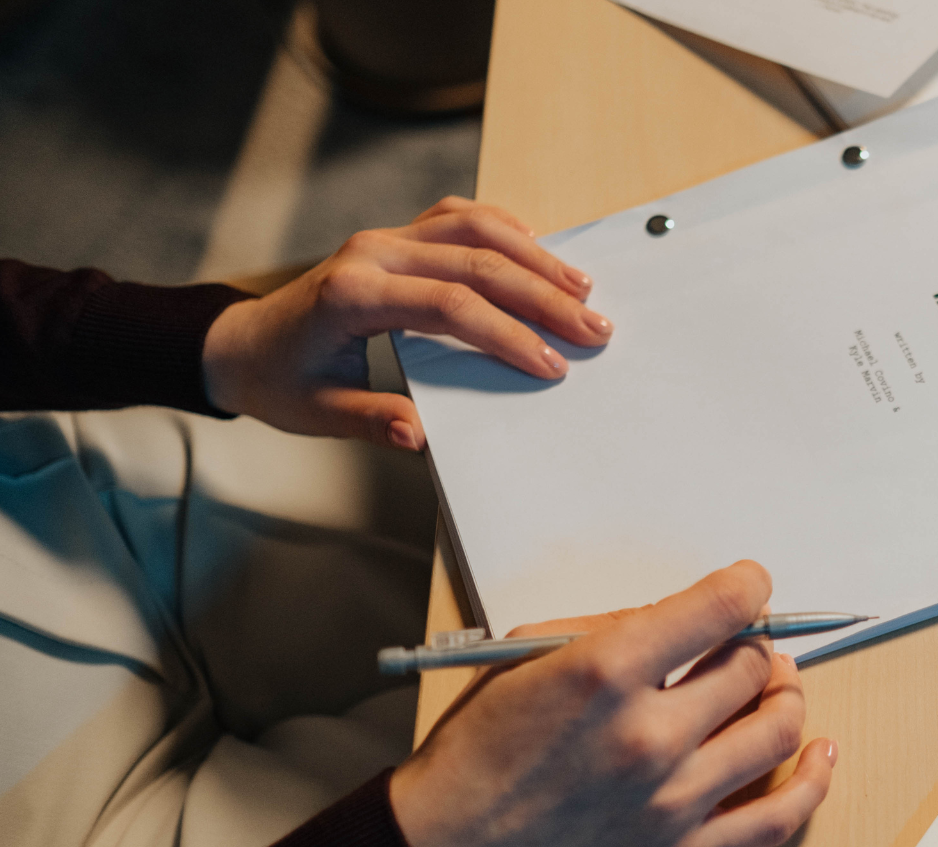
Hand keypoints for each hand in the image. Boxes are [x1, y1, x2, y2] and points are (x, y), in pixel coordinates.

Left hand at [201, 197, 611, 450]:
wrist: (242, 344)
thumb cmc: (281, 380)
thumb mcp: (318, 413)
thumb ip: (372, 419)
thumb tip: (421, 436)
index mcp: (353, 295)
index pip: (449, 305)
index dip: (506, 334)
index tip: (550, 364)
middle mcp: (371, 253)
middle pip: (475, 262)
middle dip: (542, 295)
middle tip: (592, 327)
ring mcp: (384, 238)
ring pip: (473, 228)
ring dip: (533, 256)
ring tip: (580, 287)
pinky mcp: (394, 237)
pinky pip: (456, 217)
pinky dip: (502, 226)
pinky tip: (536, 245)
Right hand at [388, 561, 836, 846]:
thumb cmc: (476, 750)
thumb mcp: (525, 657)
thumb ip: (612, 628)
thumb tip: (686, 617)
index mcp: (605, 674)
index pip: (719, 609)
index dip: (748, 588)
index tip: (751, 587)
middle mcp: (647, 737)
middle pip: (751, 669)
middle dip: (757, 647)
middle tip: (750, 645)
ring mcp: (670, 802)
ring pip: (776, 734)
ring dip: (787, 698)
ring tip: (776, 688)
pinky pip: (776, 819)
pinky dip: (813, 783)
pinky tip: (822, 753)